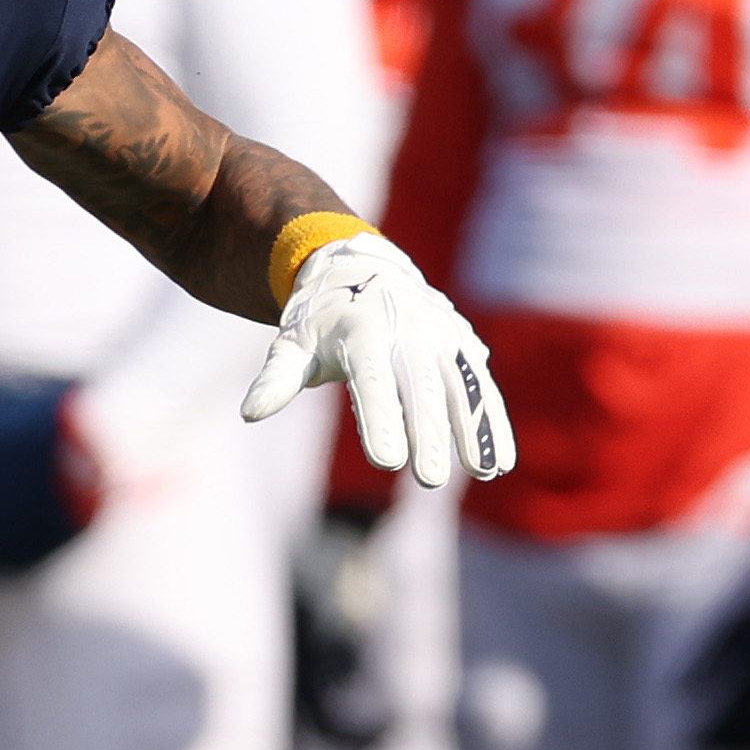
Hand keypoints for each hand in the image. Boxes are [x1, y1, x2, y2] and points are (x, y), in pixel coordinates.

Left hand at [243, 231, 512, 490]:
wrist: (361, 270)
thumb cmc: (319, 321)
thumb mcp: (291, 345)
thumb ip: (276, 379)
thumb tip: (251, 412)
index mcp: (361, 332)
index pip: (372, 383)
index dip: (381, 421)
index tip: (387, 461)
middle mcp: (407, 329)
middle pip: (420, 389)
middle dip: (428, 434)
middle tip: (430, 480)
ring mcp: (440, 335)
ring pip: (460, 387)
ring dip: (473, 429)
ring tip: (484, 473)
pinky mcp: (462, 344)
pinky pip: (480, 385)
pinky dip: (492, 420)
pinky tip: (499, 460)